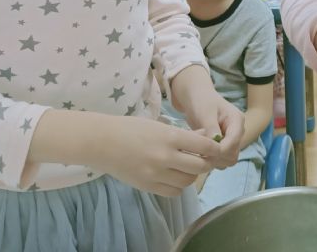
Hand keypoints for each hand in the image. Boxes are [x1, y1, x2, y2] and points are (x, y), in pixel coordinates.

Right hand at [95, 116, 219, 196]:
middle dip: (206, 163)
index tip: (215, 147)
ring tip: (187, 167)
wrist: (102, 142)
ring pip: (188, 181)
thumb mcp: (159, 125)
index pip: (204, 146)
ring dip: (192, 175)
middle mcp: (165, 157)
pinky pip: (173, 192)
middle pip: (199, 167)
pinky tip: (174, 176)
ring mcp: (156, 174)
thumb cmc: (131, 128)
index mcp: (169, 137)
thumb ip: (184, 134)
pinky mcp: (147, 186)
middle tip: (204, 158)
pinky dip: (178, 186)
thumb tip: (206, 137)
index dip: (214, 148)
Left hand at [170, 65, 243, 167]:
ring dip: (213, 160)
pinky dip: (211, 159)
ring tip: (198, 152)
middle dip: (217, 156)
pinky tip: (199, 152)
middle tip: (199, 152)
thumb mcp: (205, 112)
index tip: (204, 151)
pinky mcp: (223, 145)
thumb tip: (215, 146)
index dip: (220, 150)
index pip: (234, 141)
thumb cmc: (201, 100)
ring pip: (227, 160)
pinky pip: (221, 159)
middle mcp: (237, 132)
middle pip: (233, 154)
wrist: (196, 97)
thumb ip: (211, 128)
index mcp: (237, 120)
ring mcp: (231, 140)